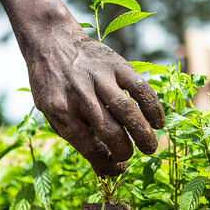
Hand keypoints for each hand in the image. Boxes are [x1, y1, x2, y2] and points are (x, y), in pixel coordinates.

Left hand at [26, 25, 164, 175]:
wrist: (51, 41)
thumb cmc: (53, 84)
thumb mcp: (52, 113)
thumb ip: (76, 138)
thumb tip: (103, 169)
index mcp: (61, 112)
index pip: (89, 147)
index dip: (107, 164)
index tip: (118, 168)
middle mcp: (80, 95)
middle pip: (110, 131)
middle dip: (125, 150)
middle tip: (134, 156)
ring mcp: (100, 78)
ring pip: (127, 111)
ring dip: (143, 133)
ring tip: (151, 148)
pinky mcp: (117, 65)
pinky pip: (140, 88)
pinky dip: (152, 107)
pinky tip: (158, 121)